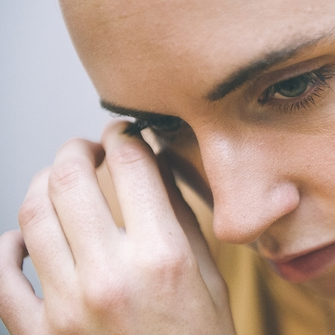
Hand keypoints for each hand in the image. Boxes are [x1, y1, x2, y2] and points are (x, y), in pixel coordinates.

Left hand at [0, 121, 234, 334]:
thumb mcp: (209, 276)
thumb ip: (178, 217)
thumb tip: (155, 168)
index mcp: (162, 257)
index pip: (133, 168)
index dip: (128, 137)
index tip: (127, 133)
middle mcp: (109, 275)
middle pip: (70, 181)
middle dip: (76, 150)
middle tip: (87, 147)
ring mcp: (66, 307)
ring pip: (32, 218)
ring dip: (42, 185)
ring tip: (59, 180)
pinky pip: (4, 277)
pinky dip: (7, 246)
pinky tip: (23, 235)